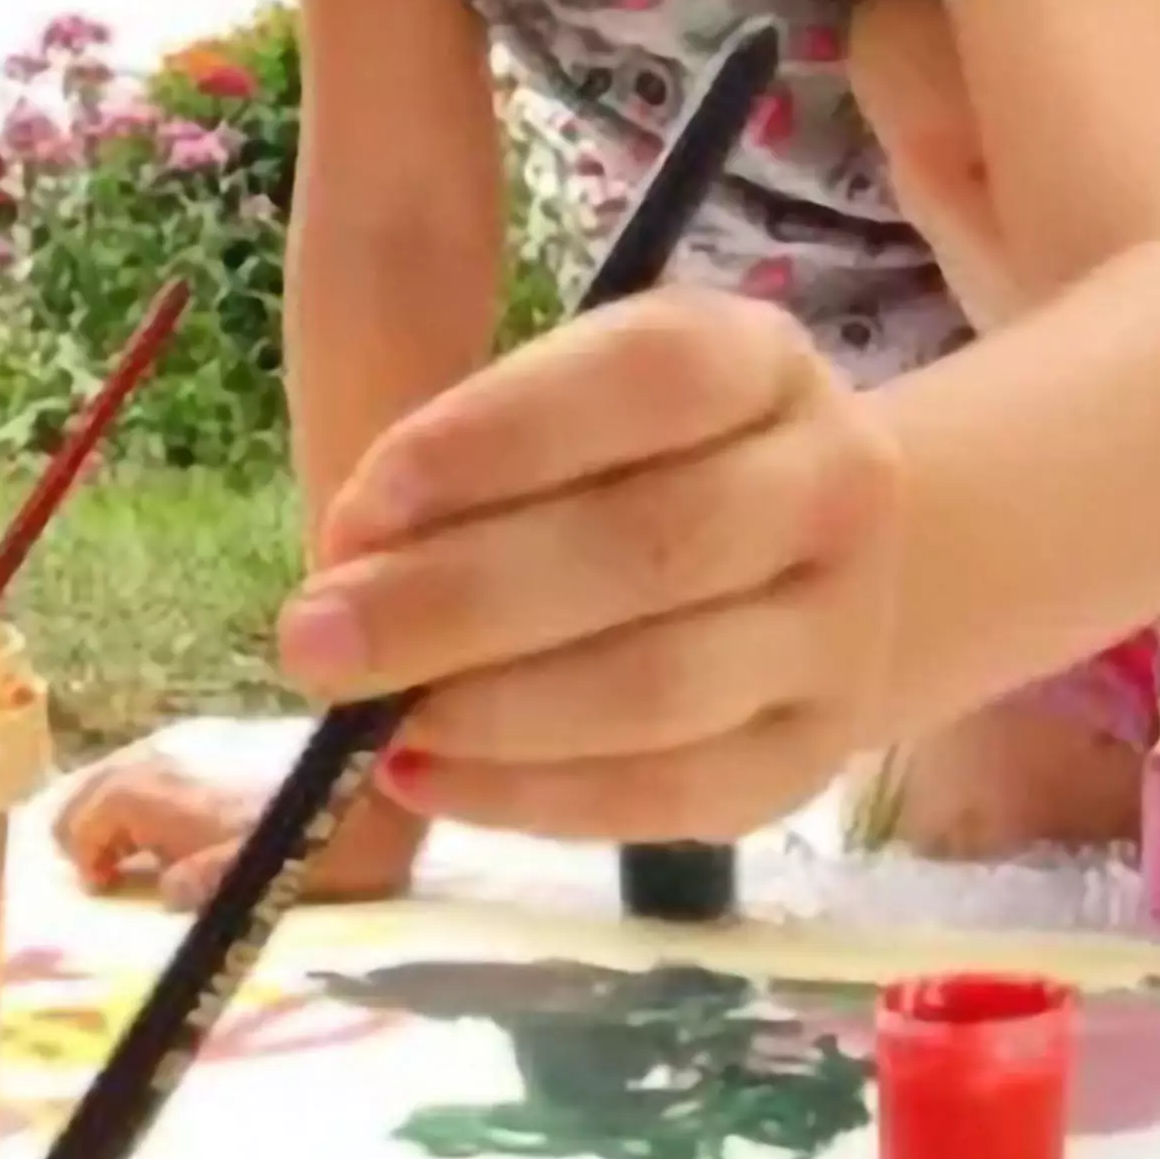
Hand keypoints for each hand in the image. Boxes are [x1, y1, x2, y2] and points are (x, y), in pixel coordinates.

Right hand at [53, 747, 423, 908]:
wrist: (389, 783)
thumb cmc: (330, 843)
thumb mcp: (269, 879)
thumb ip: (211, 885)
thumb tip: (167, 893)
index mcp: (162, 791)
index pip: (83, 817)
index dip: (83, 860)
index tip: (107, 896)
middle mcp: (169, 758)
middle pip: (96, 789)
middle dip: (91, 833)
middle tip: (115, 882)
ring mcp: (199, 746)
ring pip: (131, 777)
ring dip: (124, 817)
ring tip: (147, 863)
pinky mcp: (232, 746)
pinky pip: (168, 773)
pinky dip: (158, 803)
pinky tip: (192, 833)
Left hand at [274, 293, 902, 841]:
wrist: (840, 565)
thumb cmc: (653, 467)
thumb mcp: (588, 407)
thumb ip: (478, 463)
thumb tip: (350, 569)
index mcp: (761, 360)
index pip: (644, 378)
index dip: (492, 440)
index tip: (360, 507)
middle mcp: (833, 486)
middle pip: (649, 547)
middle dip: (457, 602)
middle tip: (316, 640)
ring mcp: (843, 631)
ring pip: (664, 688)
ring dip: (492, 714)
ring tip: (373, 721)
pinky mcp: (814, 755)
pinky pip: (671, 795)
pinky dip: (533, 798)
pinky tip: (427, 781)